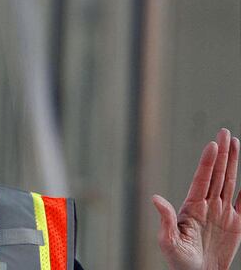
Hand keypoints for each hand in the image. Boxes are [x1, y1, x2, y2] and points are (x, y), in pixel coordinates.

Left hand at [152, 128, 240, 269]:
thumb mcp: (168, 241)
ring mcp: (223, 213)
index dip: (208, 162)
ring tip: (236, 143)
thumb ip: (165, 219)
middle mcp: (208, 205)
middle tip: (226, 132)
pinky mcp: (236, 225)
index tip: (212, 144)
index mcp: (192, 206)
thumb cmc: (180, 260)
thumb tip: (155, 198)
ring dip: (234, 163)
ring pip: (230, 182)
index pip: (202, 179)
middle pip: (218, 174)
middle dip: (223, 153)